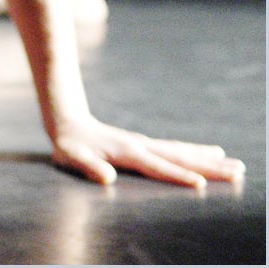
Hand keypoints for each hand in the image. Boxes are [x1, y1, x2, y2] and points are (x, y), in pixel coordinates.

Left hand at [51, 115, 244, 188]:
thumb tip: (107, 178)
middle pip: (180, 157)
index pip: (157, 167)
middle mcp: (142, 146)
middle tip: (238, 172)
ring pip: (183, 152)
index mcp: (128, 153)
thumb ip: (88, 167)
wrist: (69, 123)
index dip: (177, 176)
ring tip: (235, 164)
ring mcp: (146, 144)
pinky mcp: (146, 144)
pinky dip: (196, 151)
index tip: (201, 184)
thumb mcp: (71, 157)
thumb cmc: (69, 145)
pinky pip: (176, 148)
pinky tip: (210, 152)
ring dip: (209, 159)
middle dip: (209, 167)